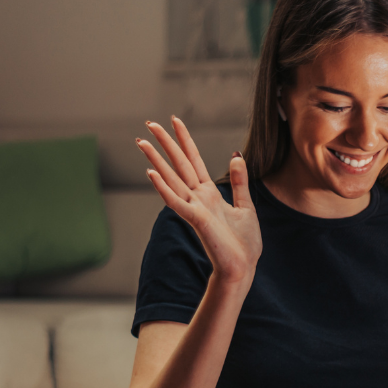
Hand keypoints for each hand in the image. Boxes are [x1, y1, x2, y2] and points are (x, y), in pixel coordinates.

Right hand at [137, 116, 261, 284]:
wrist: (243, 267)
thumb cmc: (244, 243)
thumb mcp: (246, 206)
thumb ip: (239, 181)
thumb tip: (235, 155)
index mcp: (210, 194)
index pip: (194, 161)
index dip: (185, 140)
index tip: (175, 120)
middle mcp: (198, 198)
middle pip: (179, 165)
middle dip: (166, 143)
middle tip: (150, 123)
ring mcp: (194, 208)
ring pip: (172, 179)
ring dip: (156, 161)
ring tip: (141, 142)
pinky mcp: (195, 220)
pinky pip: (176, 202)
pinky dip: (163, 188)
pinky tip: (151, 173)